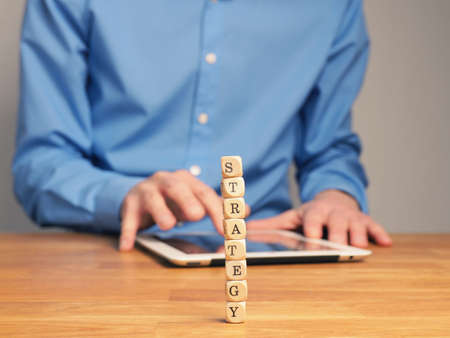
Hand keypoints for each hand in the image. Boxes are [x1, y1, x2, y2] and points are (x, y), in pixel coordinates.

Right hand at [119, 170, 223, 250]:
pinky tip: (127, 247)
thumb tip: (245, 211)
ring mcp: (145, 192)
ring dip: (161, 212)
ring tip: (168, 225)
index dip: (216, 210)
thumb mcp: (195, 199)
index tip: (225, 229)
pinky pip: (128, 220)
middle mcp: (165, 181)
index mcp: (186, 180)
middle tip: (197, 215)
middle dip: (187, 201)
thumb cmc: (174, 199)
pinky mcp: (129, 206)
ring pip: (152, 199)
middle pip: (177, 188)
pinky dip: (128, 233)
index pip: (203, 192)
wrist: (140, 194)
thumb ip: (218, 205)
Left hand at [247, 190, 391, 247]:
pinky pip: (375, 227)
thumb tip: (244, 230)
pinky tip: (386, 244)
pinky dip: (380, 234)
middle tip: (339, 248)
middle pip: (337, 225)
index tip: (312, 237)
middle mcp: (334, 213)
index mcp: (314, 212)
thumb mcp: (291, 217)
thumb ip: (269, 225)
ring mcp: (351, 217)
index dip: (313, 228)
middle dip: (338, 235)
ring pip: (357, 227)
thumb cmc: (311, 215)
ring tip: (360, 248)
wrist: (334, 200)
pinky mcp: (365, 222)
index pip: (313, 220)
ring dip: (359, 237)